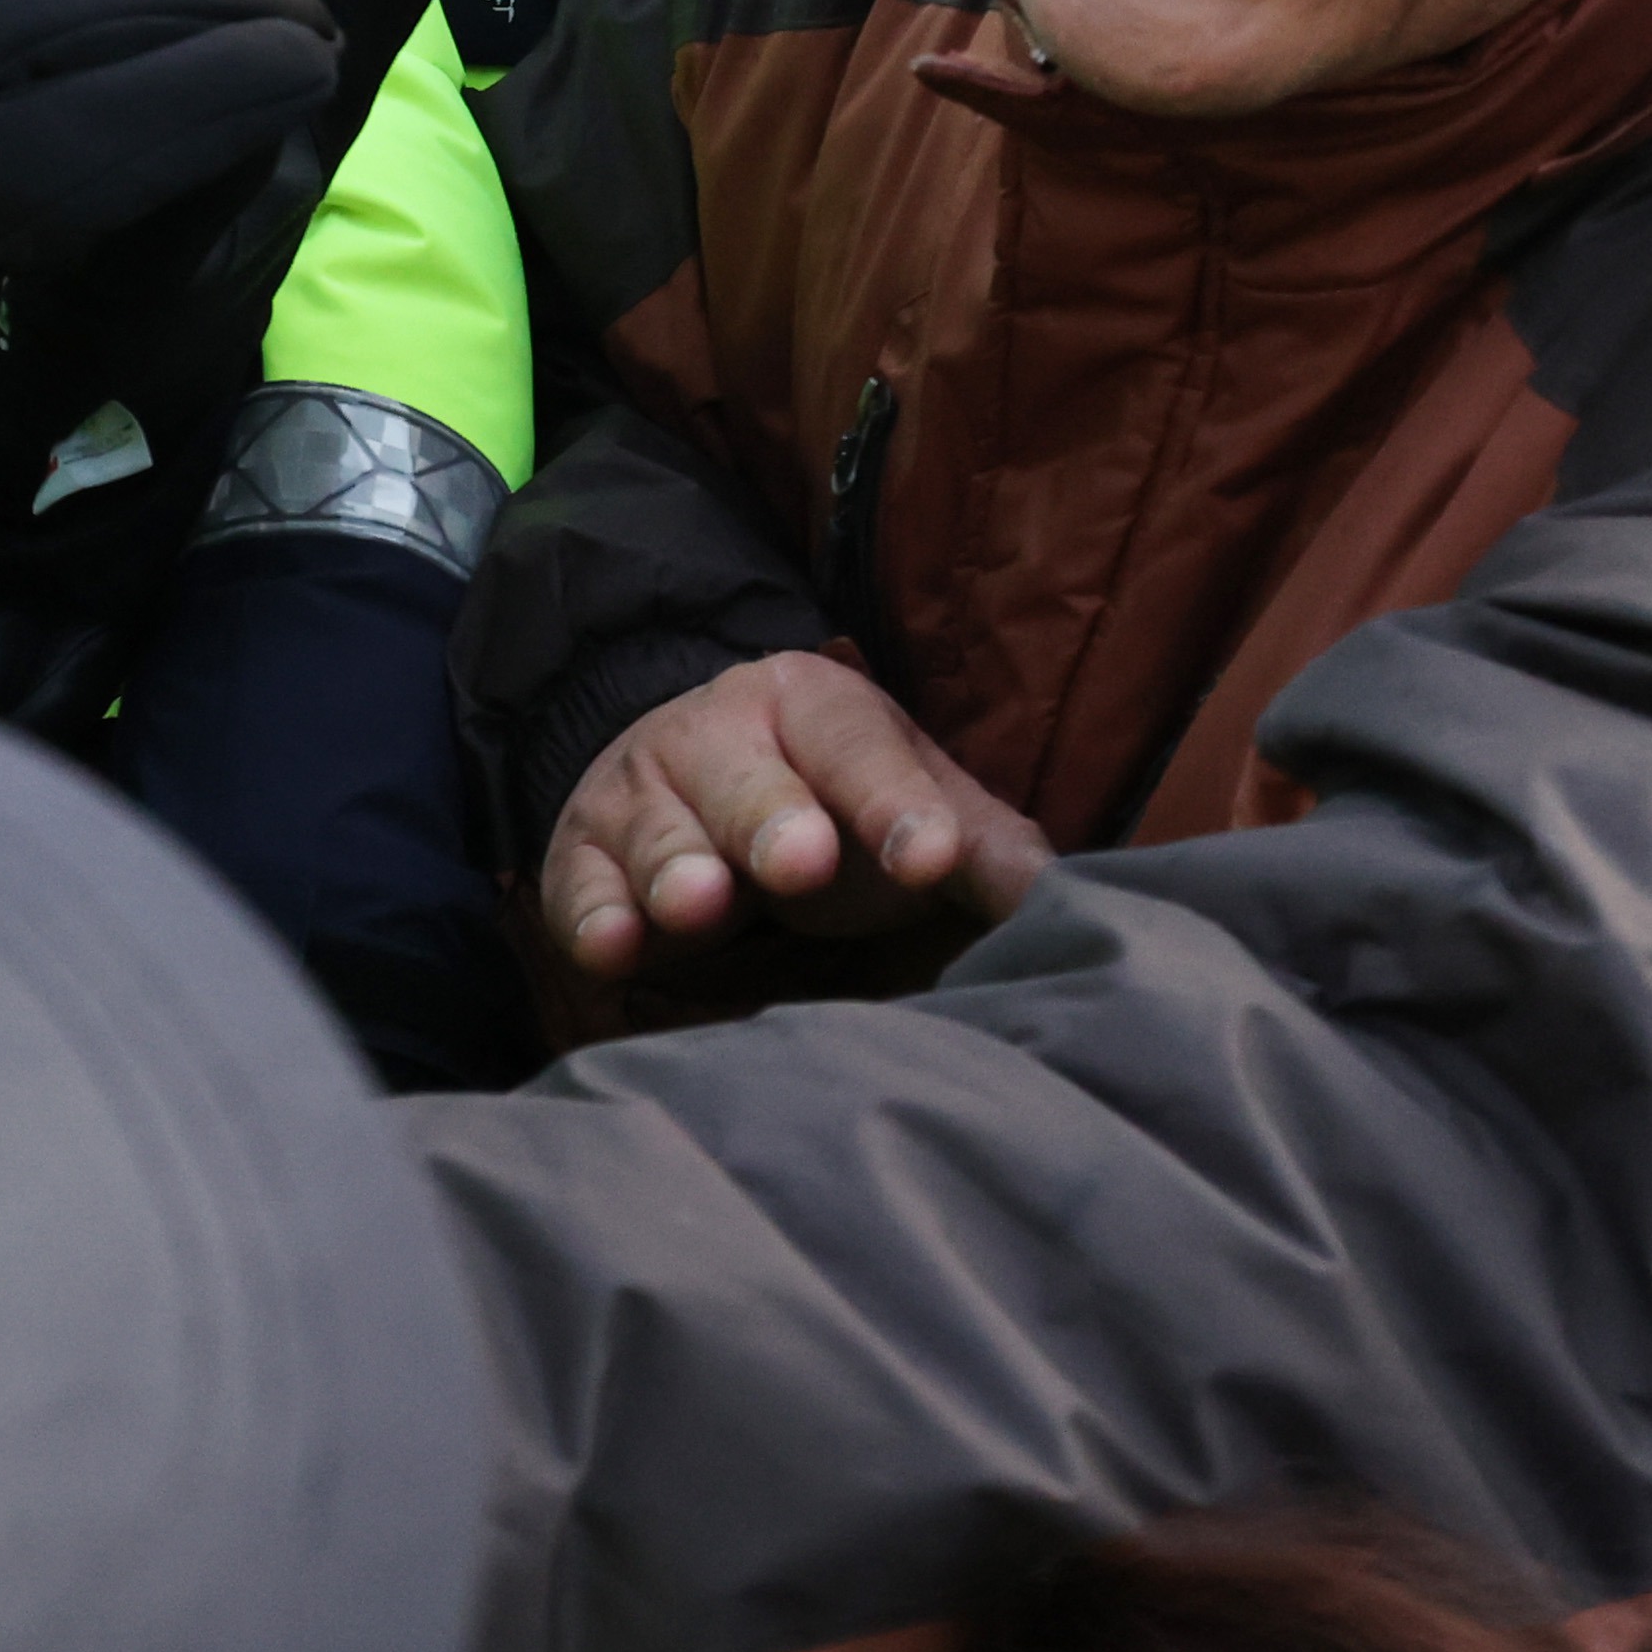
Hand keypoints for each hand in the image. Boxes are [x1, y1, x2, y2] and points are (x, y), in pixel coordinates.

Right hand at [543, 651, 1052, 995]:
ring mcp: (641, 793)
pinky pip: (581, 887)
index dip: (895, 800)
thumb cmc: (821, 801)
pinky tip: (612, 948)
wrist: (687, 773)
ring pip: (659, 831)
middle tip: (803, 861)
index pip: (859, 746)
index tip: (932, 856)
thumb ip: (980, 847)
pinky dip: (593, 916)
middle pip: (747, 778)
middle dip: (772, 819)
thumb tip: (1071, 896)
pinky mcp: (580, 856)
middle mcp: (718, 732)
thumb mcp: (903, 802)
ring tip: (700, 906)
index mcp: (811, 703)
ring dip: (678, 869)